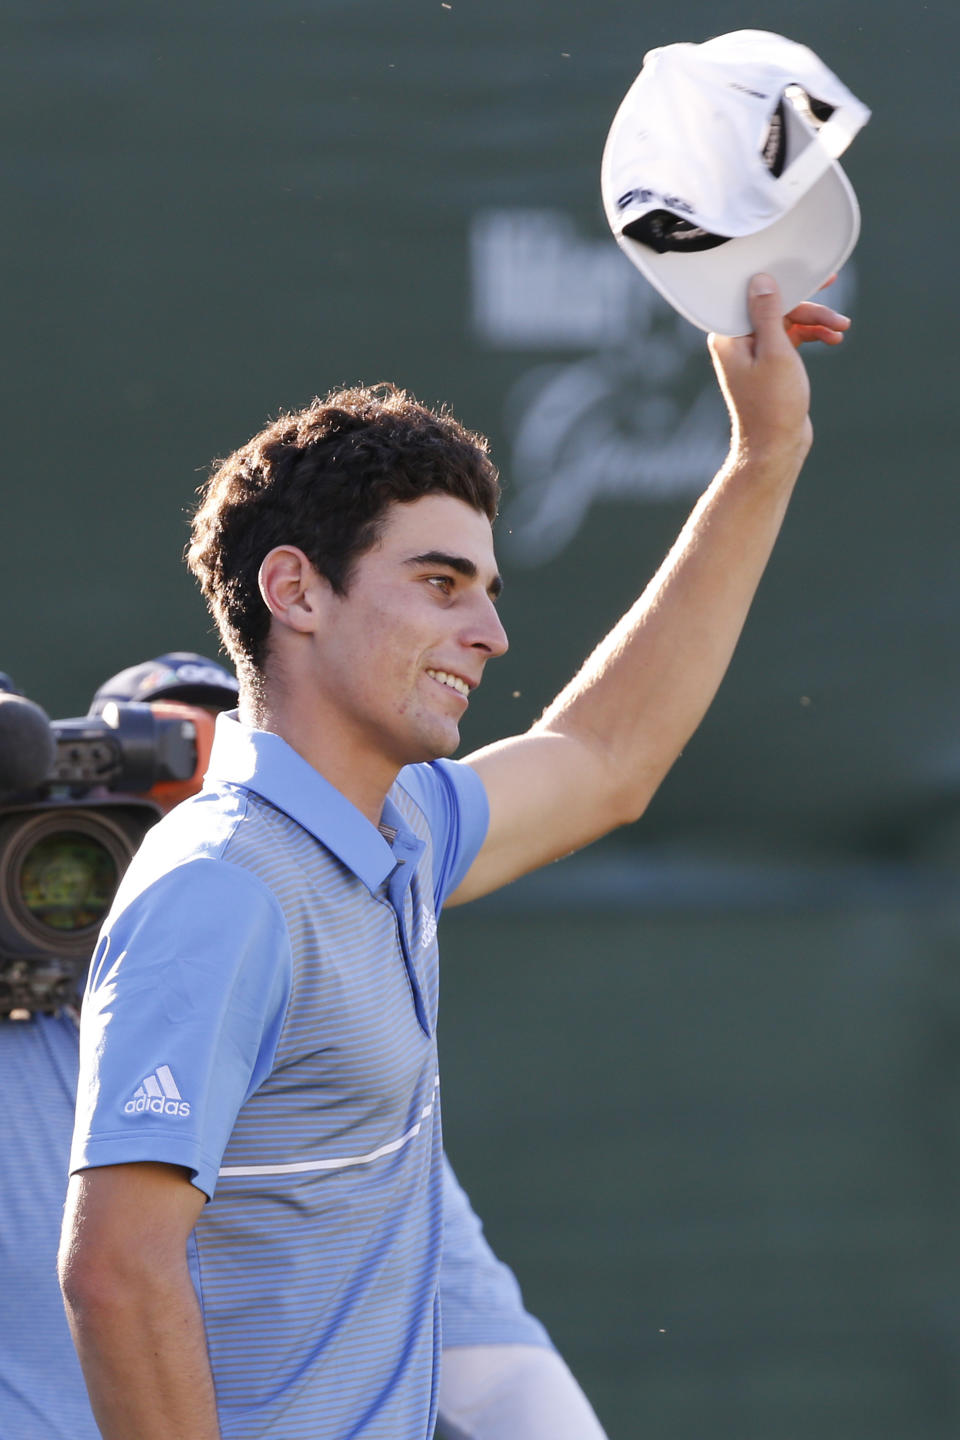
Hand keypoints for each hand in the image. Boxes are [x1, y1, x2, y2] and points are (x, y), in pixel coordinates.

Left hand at [708, 273, 850, 468]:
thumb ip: (768, 314)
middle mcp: (736, 342)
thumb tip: (761, 280)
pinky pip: (791, 338)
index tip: (812, 273)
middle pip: (775, 307)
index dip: (784, 281)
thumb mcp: (775, 352)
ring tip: (842, 328)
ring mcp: (753, 353)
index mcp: (727, 336)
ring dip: (815, 321)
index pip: (754, 295)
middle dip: (808, 306)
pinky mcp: (769, 363)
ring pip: (787, 322)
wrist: (776, 446)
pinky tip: (833, 338)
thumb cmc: (774, 404)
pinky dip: (811, 335)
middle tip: (836, 298)